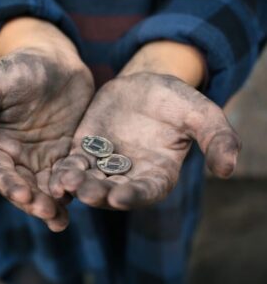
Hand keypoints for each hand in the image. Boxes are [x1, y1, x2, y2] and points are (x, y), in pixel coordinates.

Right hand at [0, 44, 93, 230]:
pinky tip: (84, 196)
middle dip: (35, 202)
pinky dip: (76, 188)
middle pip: (25, 187)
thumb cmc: (17, 68)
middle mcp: (20, 157)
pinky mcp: (69, 153)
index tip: (23, 195)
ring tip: (62, 220)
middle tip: (49, 212)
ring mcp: (46, 157)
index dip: (9, 185)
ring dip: (54, 204)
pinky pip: (72, 174)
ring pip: (48, 188)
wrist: (54, 58)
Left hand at [49, 72, 239, 208]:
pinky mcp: (84, 151)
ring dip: (77, 185)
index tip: (121, 197)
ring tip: (65, 184)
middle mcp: (129, 176)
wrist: (144, 86)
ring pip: (89, 180)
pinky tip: (54, 175)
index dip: (135, 195)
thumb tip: (229, 169)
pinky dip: (65, 171)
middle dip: (100, 193)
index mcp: (157, 174)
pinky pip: (73, 164)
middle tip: (87, 193)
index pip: (147, 190)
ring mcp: (104, 165)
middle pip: (113, 190)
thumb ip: (216, 138)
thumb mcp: (200, 113)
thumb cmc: (176, 100)